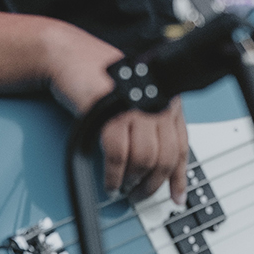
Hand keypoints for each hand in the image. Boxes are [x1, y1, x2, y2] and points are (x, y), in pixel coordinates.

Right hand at [47, 26, 189, 204]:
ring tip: (122, 189)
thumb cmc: (100, 77)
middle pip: (165, 157)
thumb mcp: (135, 99)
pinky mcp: (112, 112)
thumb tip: (155, 166)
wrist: (71, 56)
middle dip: (152, 184)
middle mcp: (156, 102)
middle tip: (139, 195)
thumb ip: (150, 124)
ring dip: (132, 182)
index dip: (179, 176)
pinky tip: (111, 183)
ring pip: (144, 160)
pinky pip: (118, 156)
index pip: (182, 146)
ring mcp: (135, 107)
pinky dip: (114, 176)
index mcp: (166, 99)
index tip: (176, 196)